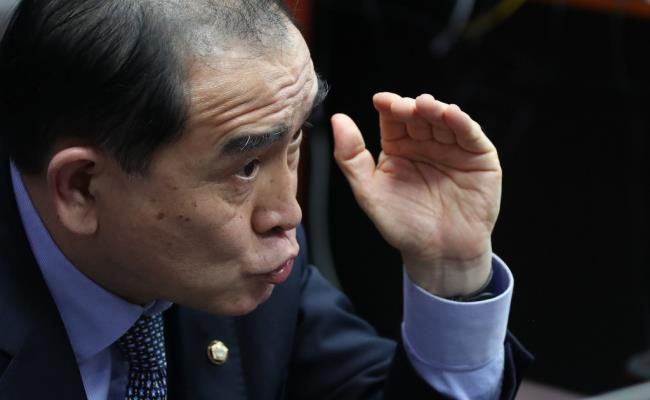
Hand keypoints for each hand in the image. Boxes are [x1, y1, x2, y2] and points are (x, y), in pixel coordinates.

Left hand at [331, 92, 501, 296]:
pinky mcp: (480, 157)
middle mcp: (426, 144)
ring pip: (445, 120)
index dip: (389, 106)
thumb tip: (337, 119)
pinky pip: (471, 135)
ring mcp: (454, 149)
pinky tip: (452, 114)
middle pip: (419, 116)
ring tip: (426, 106)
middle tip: (404, 107)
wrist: (440, 254)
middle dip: (412, 107)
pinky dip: (462, 123)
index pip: (393, 119)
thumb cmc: (404, 226)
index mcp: (399, 148)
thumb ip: (351, 157)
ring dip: (437, 109)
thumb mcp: (369, 192)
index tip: (381, 100)